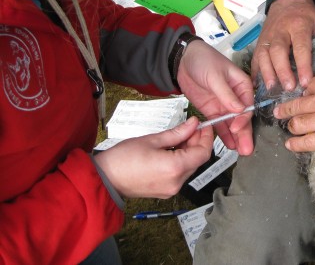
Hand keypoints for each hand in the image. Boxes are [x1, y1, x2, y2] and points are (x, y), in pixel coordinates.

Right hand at [93, 117, 213, 198]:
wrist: (105, 178)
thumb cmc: (123, 158)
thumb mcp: (153, 139)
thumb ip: (178, 133)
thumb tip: (193, 124)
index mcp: (175, 168)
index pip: (203, 153)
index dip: (207, 137)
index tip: (204, 126)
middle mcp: (176, 182)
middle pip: (197, 160)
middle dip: (197, 142)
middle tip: (190, 127)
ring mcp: (171, 189)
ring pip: (190, 167)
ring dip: (189, 151)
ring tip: (178, 137)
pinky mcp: (165, 191)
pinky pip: (180, 174)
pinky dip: (181, 160)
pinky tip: (172, 149)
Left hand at [177, 40, 254, 154]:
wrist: (183, 60)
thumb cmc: (203, 59)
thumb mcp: (215, 75)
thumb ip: (226, 94)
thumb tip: (239, 110)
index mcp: (242, 85)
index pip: (247, 105)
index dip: (243, 118)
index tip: (236, 127)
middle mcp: (235, 97)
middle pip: (242, 118)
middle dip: (244, 133)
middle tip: (246, 149)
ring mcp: (224, 105)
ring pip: (232, 124)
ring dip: (236, 137)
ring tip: (239, 151)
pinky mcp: (212, 110)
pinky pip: (219, 124)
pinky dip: (223, 134)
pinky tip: (229, 144)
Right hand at [251, 0, 314, 90]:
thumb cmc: (305, 14)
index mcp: (298, 26)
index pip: (301, 47)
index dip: (303, 65)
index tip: (306, 81)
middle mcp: (281, 31)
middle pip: (278, 51)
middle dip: (282, 70)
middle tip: (289, 88)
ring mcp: (267, 36)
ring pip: (264, 55)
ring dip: (267, 72)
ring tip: (272, 89)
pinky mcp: (259, 41)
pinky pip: (256, 57)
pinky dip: (256, 71)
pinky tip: (259, 85)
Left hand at [273, 65, 314, 151]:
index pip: (307, 87)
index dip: (305, 92)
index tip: (302, 97)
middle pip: (296, 106)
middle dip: (285, 110)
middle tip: (279, 113)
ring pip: (299, 125)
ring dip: (291, 126)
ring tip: (289, 128)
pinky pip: (309, 143)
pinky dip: (297, 144)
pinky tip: (290, 145)